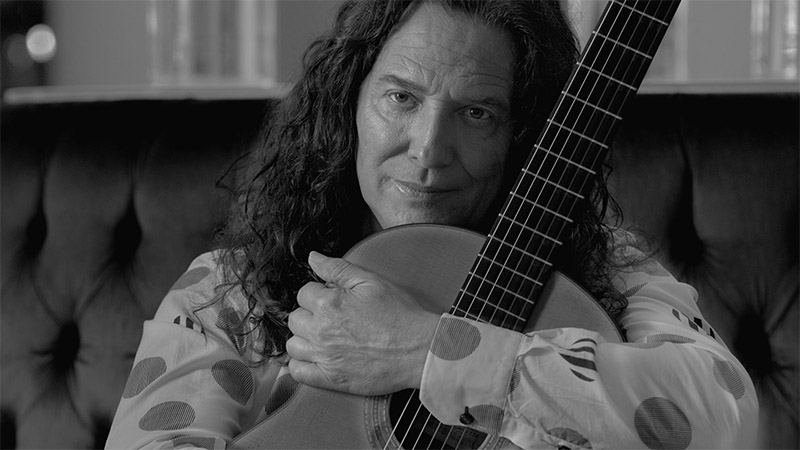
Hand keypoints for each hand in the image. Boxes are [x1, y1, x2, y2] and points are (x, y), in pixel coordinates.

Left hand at [286, 251, 439, 394]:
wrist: (419, 349)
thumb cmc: (400, 315)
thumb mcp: (371, 281)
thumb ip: (337, 268)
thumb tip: (313, 258)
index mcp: (329, 304)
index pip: (304, 293)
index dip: (319, 292)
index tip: (333, 298)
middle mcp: (321, 331)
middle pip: (295, 318)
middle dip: (309, 314)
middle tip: (330, 316)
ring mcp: (324, 357)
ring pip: (292, 345)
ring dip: (303, 338)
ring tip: (322, 336)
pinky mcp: (331, 379)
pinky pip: (298, 372)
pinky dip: (300, 365)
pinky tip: (314, 358)